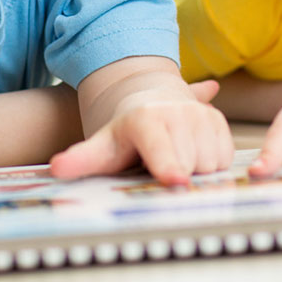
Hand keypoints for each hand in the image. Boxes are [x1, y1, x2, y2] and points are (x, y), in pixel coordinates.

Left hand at [49, 79, 232, 184]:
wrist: (148, 100)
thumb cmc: (123, 135)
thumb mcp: (102, 147)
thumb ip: (81, 159)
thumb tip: (56, 169)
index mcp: (145, 120)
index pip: (160, 148)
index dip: (168, 165)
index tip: (175, 182)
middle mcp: (176, 112)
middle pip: (190, 166)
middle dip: (179, 177)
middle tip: (161, 170)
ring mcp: (200, 114)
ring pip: (211, 164)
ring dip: (198, 173)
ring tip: (174, 161)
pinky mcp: (218, 120)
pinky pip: (226, 158)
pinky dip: (213, 165)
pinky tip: (192, 157)